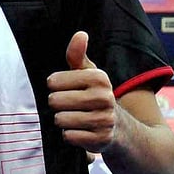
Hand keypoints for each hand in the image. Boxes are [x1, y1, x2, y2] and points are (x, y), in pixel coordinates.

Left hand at [47, 31, 117, 154]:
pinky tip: (81, 131)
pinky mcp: (101, 139)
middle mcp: (104, 97)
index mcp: (99, 77)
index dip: (55, 87)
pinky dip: (70, 135)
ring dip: (63, 121)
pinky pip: (68, 136)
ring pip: (60, 120)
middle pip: (54, 101)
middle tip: (71, 106)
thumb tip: (80, 34)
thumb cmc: (96, 96)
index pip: (53, 82)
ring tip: (76, 118)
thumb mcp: (89, 74)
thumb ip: (78, 56)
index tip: (67, 89)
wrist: (120, 129)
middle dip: (58, 105)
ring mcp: (104, 119)